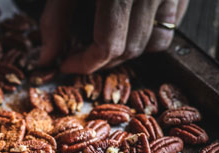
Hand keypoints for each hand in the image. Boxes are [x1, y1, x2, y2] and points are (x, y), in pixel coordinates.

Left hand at [39, 0, 189, 73]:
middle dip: (102, 60)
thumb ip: (56, 21)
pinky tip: (130, 25)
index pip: (108, 47)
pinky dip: (152, 32)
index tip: (64, 64)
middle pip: (130, 49)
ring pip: (156, 42)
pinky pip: (172, 23)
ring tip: (105, 41)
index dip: (83, 63)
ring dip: (129, 50)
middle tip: (80, 54)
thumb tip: (46, 60)